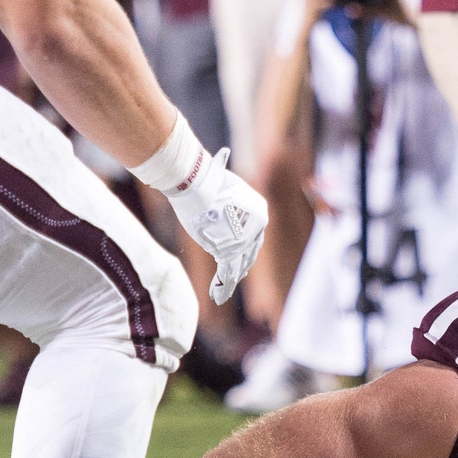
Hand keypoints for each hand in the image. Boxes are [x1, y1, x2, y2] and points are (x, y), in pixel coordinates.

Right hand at [166, 149, 267, 304]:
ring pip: (237, 265)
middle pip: (248, 252)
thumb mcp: (221, 182)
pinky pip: (226, 273)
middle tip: (239, 275)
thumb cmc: (206, 179)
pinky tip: (217, 297)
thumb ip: (225, 192)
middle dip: (242, 266)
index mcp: (260, 211)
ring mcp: (243, 241)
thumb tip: (222, 160)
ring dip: (230, 281)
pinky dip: (222, 287)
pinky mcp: (228, 251)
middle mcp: (257, 228)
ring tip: (223, 294)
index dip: (248, 248)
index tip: (245, 258)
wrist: (198, 183)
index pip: (254, 235)